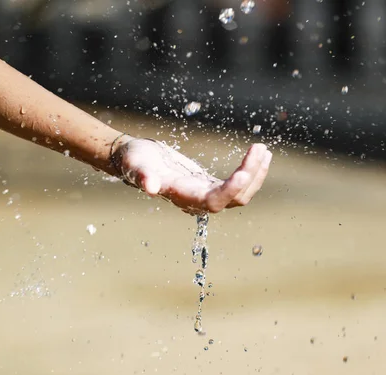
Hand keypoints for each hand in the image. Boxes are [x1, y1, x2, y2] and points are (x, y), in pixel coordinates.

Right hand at [112, 137, 271, 213]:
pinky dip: (251, 172)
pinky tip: (260, 155)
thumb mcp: (136, 165)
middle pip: (233, 199)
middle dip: (250, 177)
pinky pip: (238, 186)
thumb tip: (151, 187)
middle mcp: (197, 201)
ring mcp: (205, 195)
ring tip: (264, 150)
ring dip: (255, 174)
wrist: (135, 162)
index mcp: (182, 196)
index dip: (229, 191)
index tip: (243, 174)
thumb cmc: (134, 161)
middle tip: (260, 149)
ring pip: (239, 195)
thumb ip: (143, 176)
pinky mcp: (210, 186)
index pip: (212, 201)